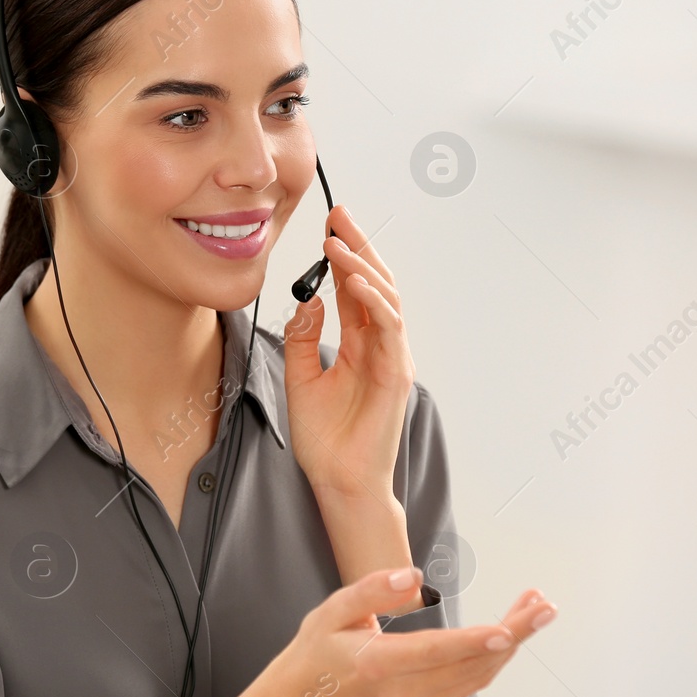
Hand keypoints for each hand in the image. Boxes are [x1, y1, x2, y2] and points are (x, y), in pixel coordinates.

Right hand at [272, 567, 558, 696]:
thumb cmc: (317, 651)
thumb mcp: (330, 612)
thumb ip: (370, 592)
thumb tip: (412, 578)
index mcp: (379, 664)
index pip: (437, 652)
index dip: (476, 641)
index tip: (510, 628)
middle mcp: (405, 690)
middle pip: (471, 664)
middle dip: (515, 634)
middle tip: (545, 605)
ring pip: (479, 677)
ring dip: (512, 644)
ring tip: (535, 608)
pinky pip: (471, 684)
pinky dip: (496, 659)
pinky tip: (510, 634)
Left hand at [282, 205, 415, 500]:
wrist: (338, 482)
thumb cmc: (325, 440)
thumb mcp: (300, 378)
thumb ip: (303, 339)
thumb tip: (309, 300)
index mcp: (359, 345)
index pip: (354, 289)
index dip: (343, 256)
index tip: (328, 225)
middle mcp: (380, 346)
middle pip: (375, 284)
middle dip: (358, 246)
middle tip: (338, 215)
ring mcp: (392, 358)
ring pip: (385, 299)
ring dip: (362, 267)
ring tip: (337, 243)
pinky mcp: (396, 375)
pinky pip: (389, 329)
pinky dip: (373, 303)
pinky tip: (353, 284)